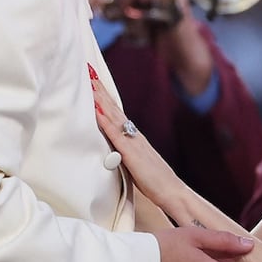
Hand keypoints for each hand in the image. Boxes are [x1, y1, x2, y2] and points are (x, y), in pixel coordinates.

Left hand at [90, 71, 177, 204]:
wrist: (173, 192)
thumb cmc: (155, 182)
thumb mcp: (138, 163)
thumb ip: (126, 154)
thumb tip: (113, 151)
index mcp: (134, 137)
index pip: (117, 112)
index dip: (105, 96)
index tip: (95, 80)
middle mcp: (134, 135)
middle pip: (114, 108)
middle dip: (100, 89)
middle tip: (88, 70)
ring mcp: (133, 142)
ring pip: (114, 115)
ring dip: (101, 98)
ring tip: (90, 82)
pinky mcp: (131, 154)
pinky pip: (116, 134)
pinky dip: (105, 121)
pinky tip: (96, 111)